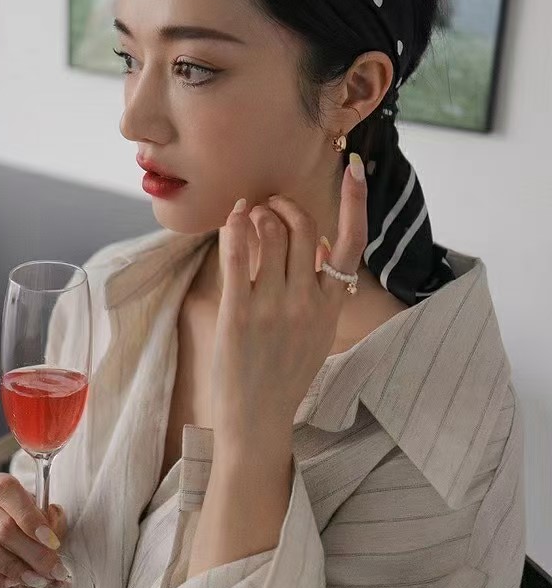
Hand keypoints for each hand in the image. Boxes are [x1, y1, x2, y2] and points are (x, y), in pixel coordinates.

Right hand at [0, 472, 68, 587]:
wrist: (2, 535)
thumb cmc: (24, 519)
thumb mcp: (41, 511)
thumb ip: (50, 518)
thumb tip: (52, 535)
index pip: (6, 491)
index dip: (30, 516)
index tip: (51, 541)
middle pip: (1, 526)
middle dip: (32, 552)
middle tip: (52, 570)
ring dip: (11, 567)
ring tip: (33, 578)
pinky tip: (9, 582)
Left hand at [212, 153, 367, 448]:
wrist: (259, 420)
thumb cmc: (286, 374)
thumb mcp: (320, 332)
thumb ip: (326, 289)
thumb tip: (327, 244)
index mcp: (332, 304)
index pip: (354, 243)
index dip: (356, 200)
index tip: (353, 167)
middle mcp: (308, 302)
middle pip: (303, 227)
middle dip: (284, 205)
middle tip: (269, 206)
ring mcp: (274, 307)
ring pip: (271, 232)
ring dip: (257, 213)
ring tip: (247, 217)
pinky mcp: (239, 313)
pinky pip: (237, 252)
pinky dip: (234, 226)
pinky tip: (231, 219)